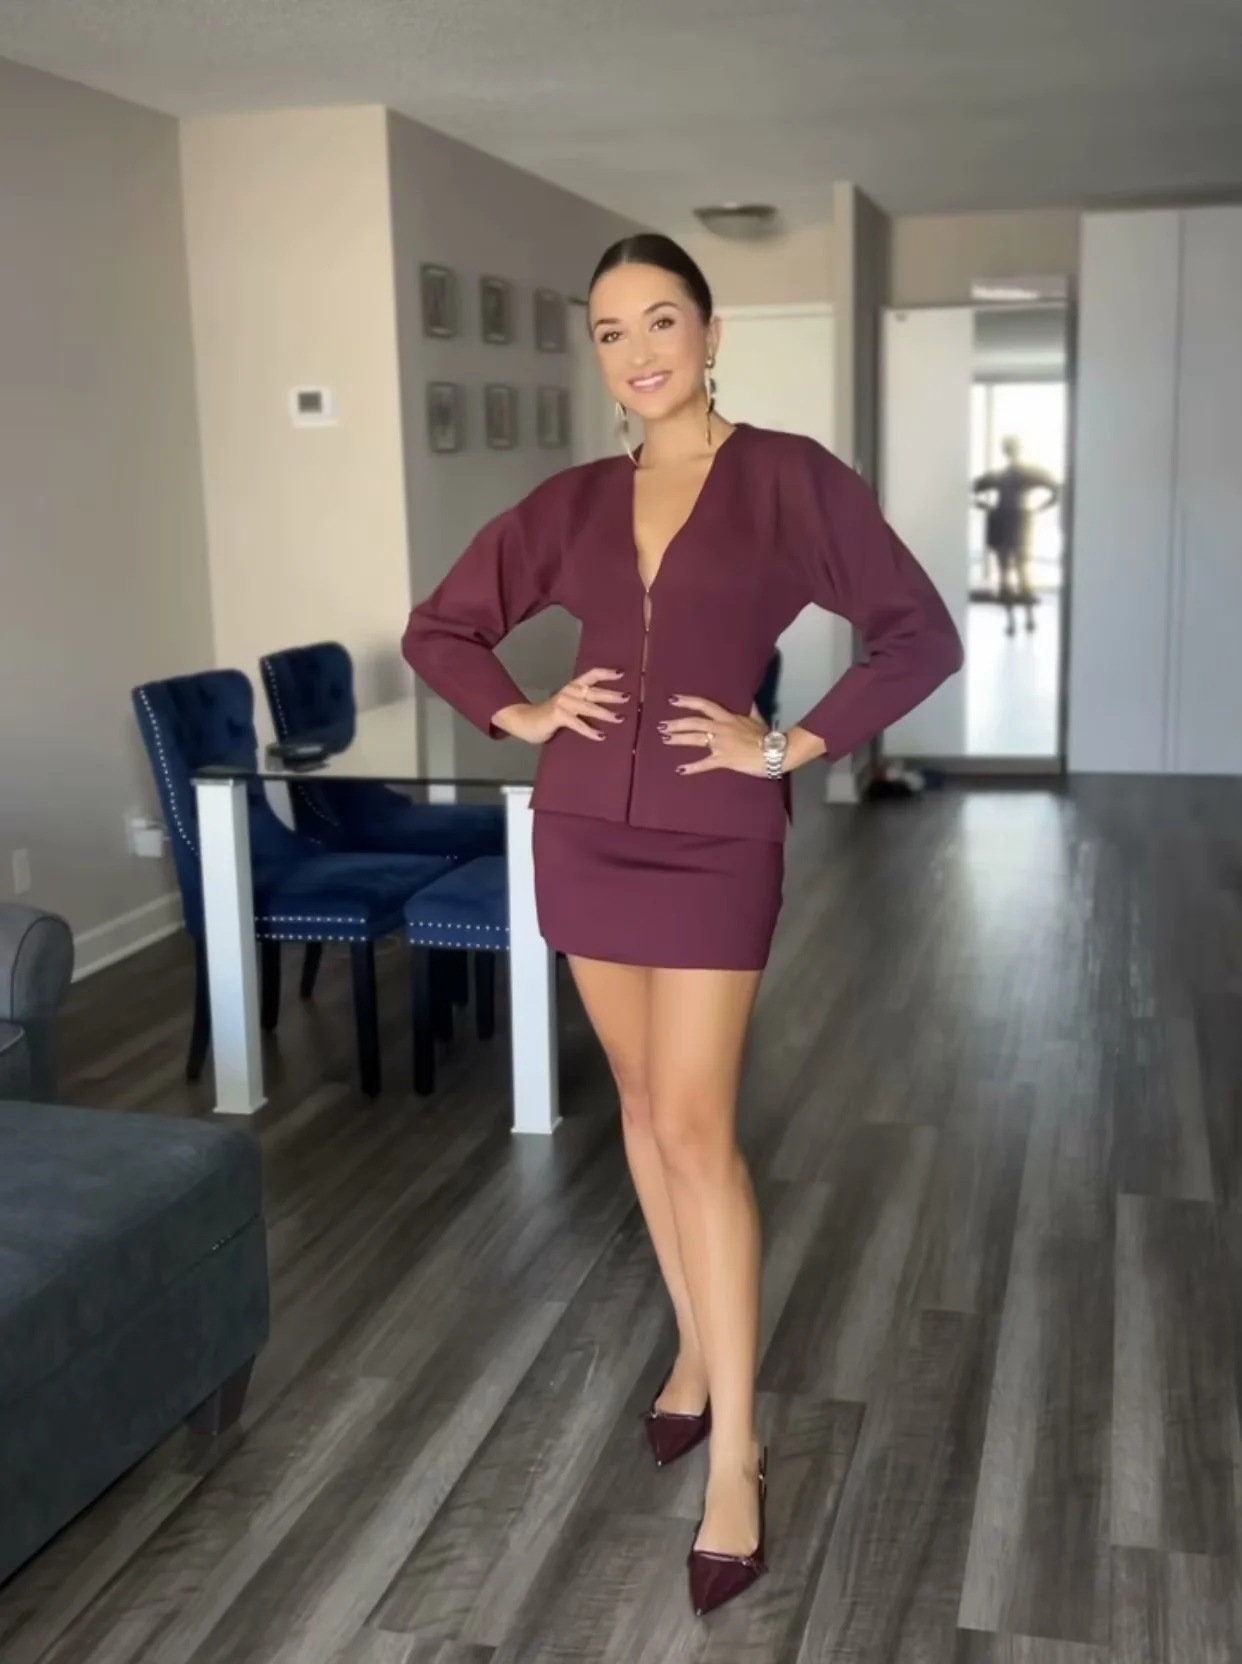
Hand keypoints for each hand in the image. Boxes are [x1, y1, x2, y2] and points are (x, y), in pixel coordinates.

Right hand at [495, 669, 626, 744]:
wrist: (526, 722)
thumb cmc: (551, 715)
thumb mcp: (569, 705)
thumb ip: (584, 704)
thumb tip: (611, 708)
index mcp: (573, 686)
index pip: (592, 674)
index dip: (607, 673)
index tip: (623, 674)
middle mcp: (570, 691)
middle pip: (594, 691)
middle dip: (612, 695)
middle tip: (627, 698)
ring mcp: (563, 703)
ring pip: (589, 707)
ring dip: (606, 713)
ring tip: (620, 718)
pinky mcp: (558, 715)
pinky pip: (578, 724)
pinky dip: (590, 731)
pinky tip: (601, 736)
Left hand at [658, 696, 766, 776]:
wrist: (774, 751)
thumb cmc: (766, 736)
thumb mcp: (758, 719)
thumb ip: (752, 710)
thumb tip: (751, 700)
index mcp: (728, 718)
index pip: (705, 705)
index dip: (688, 702)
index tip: (673, 700)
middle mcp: (721, 728)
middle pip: (694, 722)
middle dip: (677, 723)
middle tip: (662, 726)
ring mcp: (721, 744)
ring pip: (695, 739)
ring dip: (679, 739)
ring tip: (666, 739)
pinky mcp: (723, 759)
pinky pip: (704, 764)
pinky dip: (691, 767)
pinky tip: (680, 770)